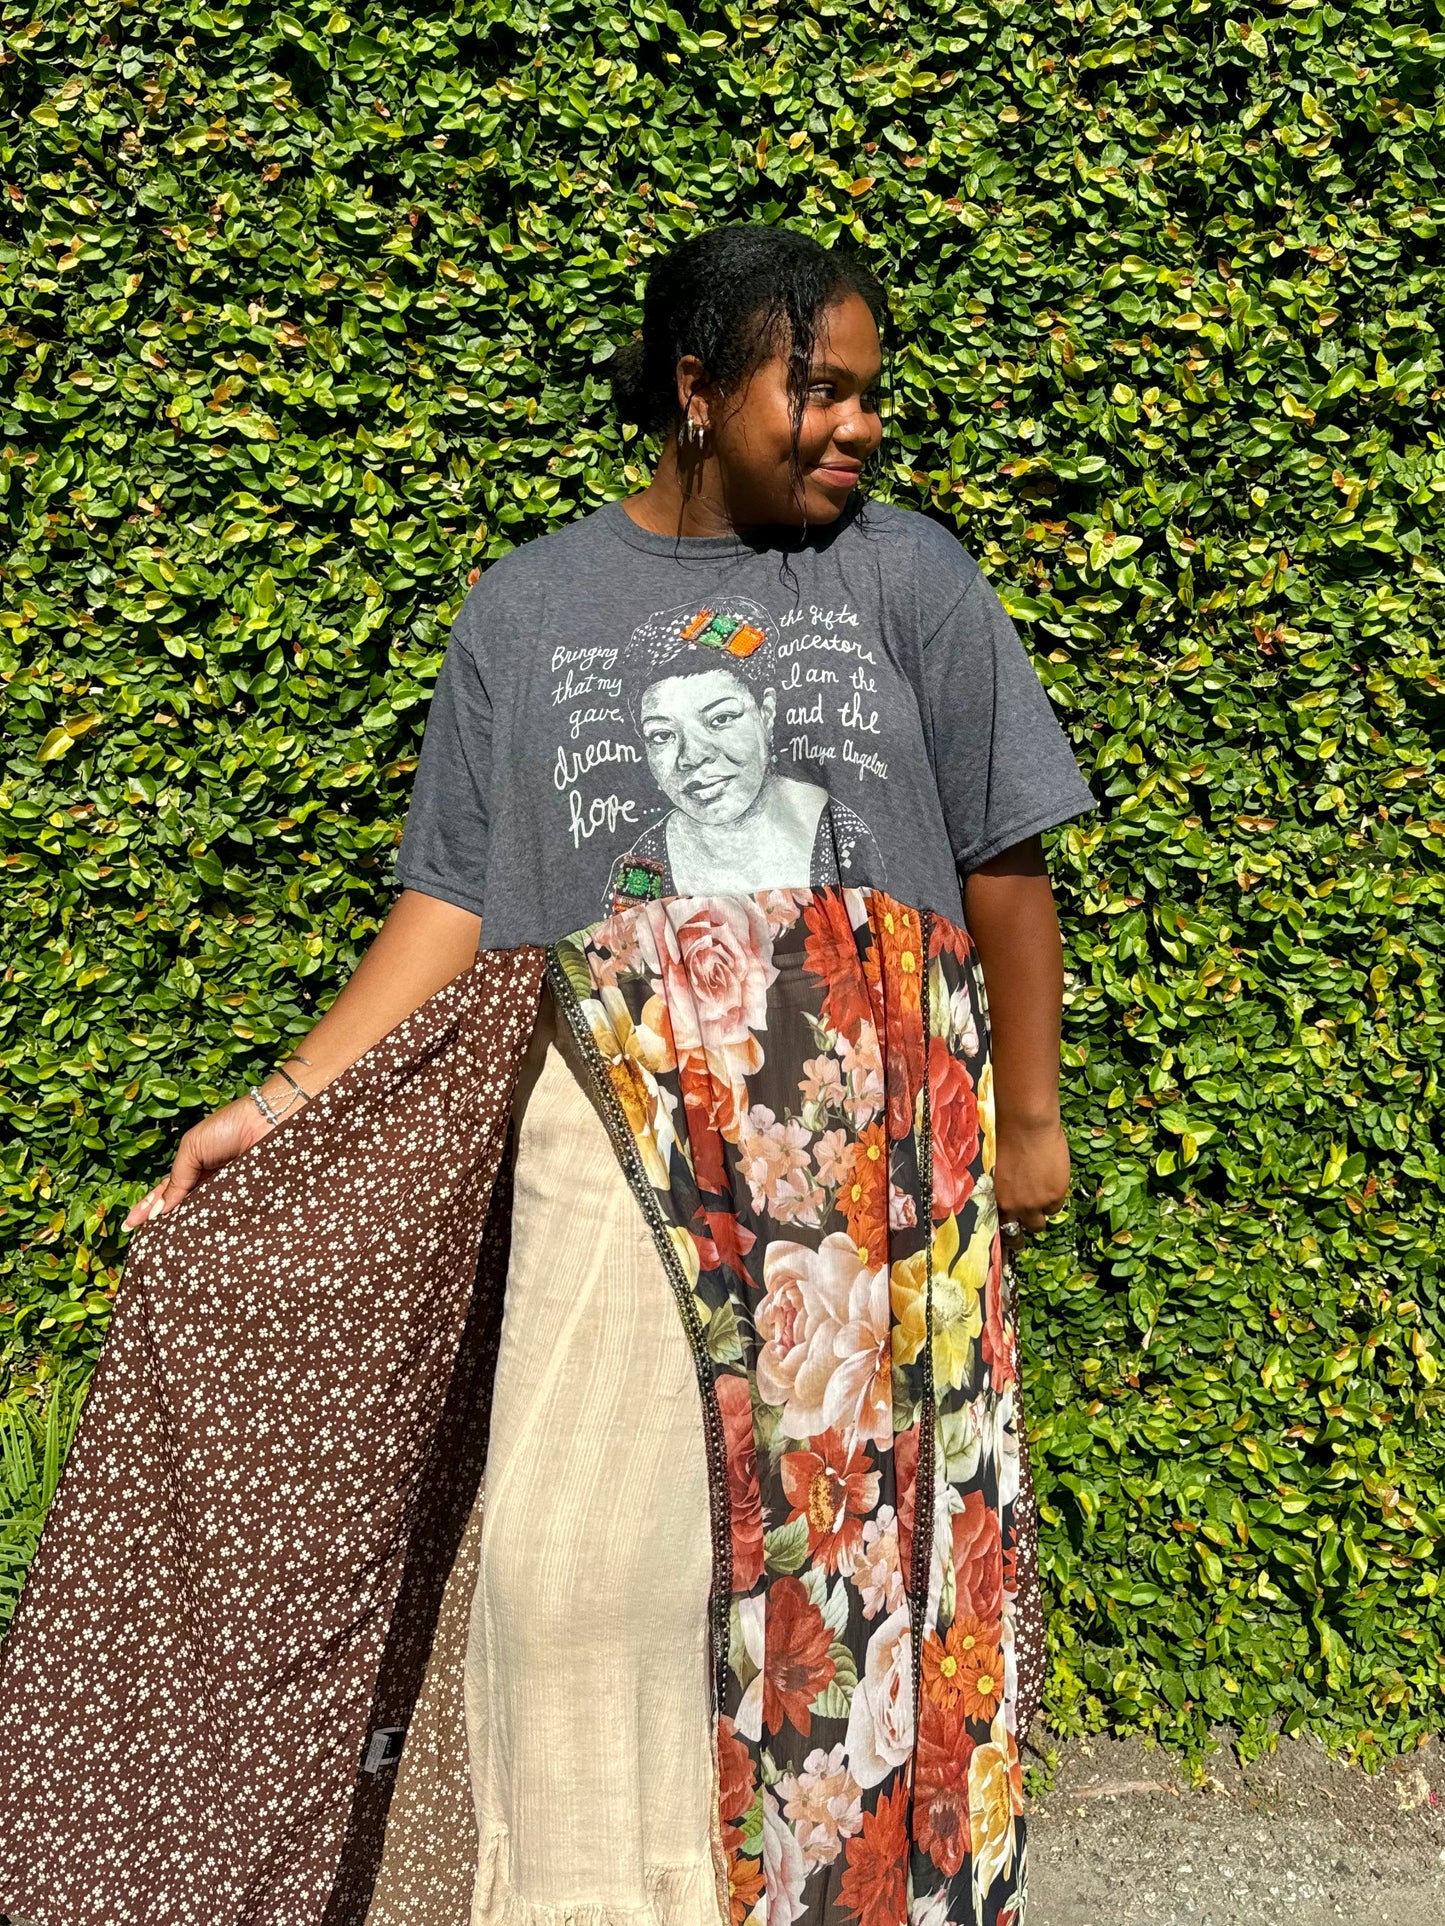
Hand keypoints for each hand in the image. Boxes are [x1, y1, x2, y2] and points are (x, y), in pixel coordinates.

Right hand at [121, 1093, 275, 1230]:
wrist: (267, 1122)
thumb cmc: (228, 1128)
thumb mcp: (192, 1149)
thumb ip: (177, 1180)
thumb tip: (159, 1212)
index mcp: (195, 1167)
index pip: (167, 1193)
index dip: (148, 1208)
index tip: (130, 1226)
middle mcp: (210, 1184)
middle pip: (181, 1209)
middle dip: (161, 1225)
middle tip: (142, 1243)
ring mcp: (227, 1195)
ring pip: (202, 1218)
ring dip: (183, 1231)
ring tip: (160, 1248)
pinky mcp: (246, 1203)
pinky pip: (225, 1219)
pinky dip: (211, 1229)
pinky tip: (193, 1244)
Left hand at [994, 1115, 1071, 1251]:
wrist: (1026, 1125)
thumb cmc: (1007, 1138)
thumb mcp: (997, 1171)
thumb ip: (1003, 1189)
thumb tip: (1010, 1198)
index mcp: (993, 1199)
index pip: (997, 1229)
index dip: (1005, 1234)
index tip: (1010, 1237)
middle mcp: (1011, 1207)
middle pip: (1018, 1234)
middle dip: (1023, 1229)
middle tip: (1030, 1223)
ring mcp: (1034, 1204)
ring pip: (1040, 1224)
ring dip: (1041, 1214)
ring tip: (1042, 1196)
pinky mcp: (1054, 1196)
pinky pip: (1056, 1208)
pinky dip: (1055, 1199)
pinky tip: (1052, 1181)